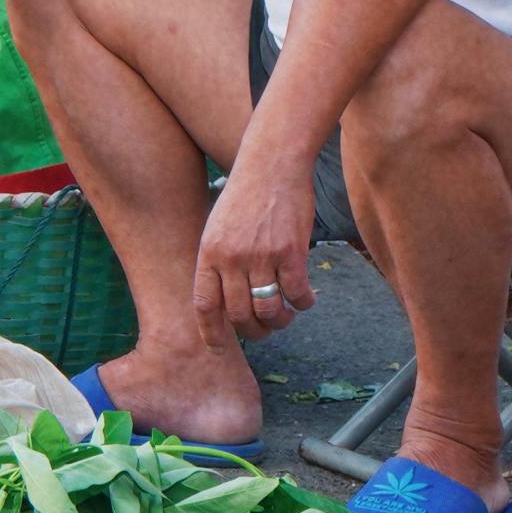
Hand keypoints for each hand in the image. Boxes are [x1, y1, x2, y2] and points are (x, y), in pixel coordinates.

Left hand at [191, 156, 317, 345]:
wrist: (272, 163)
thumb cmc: (246, 196)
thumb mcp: (218, 228)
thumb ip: (219, 263)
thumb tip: (228, 303)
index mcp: (209, 253)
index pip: (205, 305)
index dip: (211, 333)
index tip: (217, 349)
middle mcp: (232, 258)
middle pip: (239, 315)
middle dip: (253, 331)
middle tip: (264, 330)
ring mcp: (261, 255)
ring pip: (269, 310)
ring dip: (279, 321)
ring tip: (285, 316)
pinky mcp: (291, 251)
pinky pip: (296, 294)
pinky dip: (303, 303)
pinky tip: (306, 299)